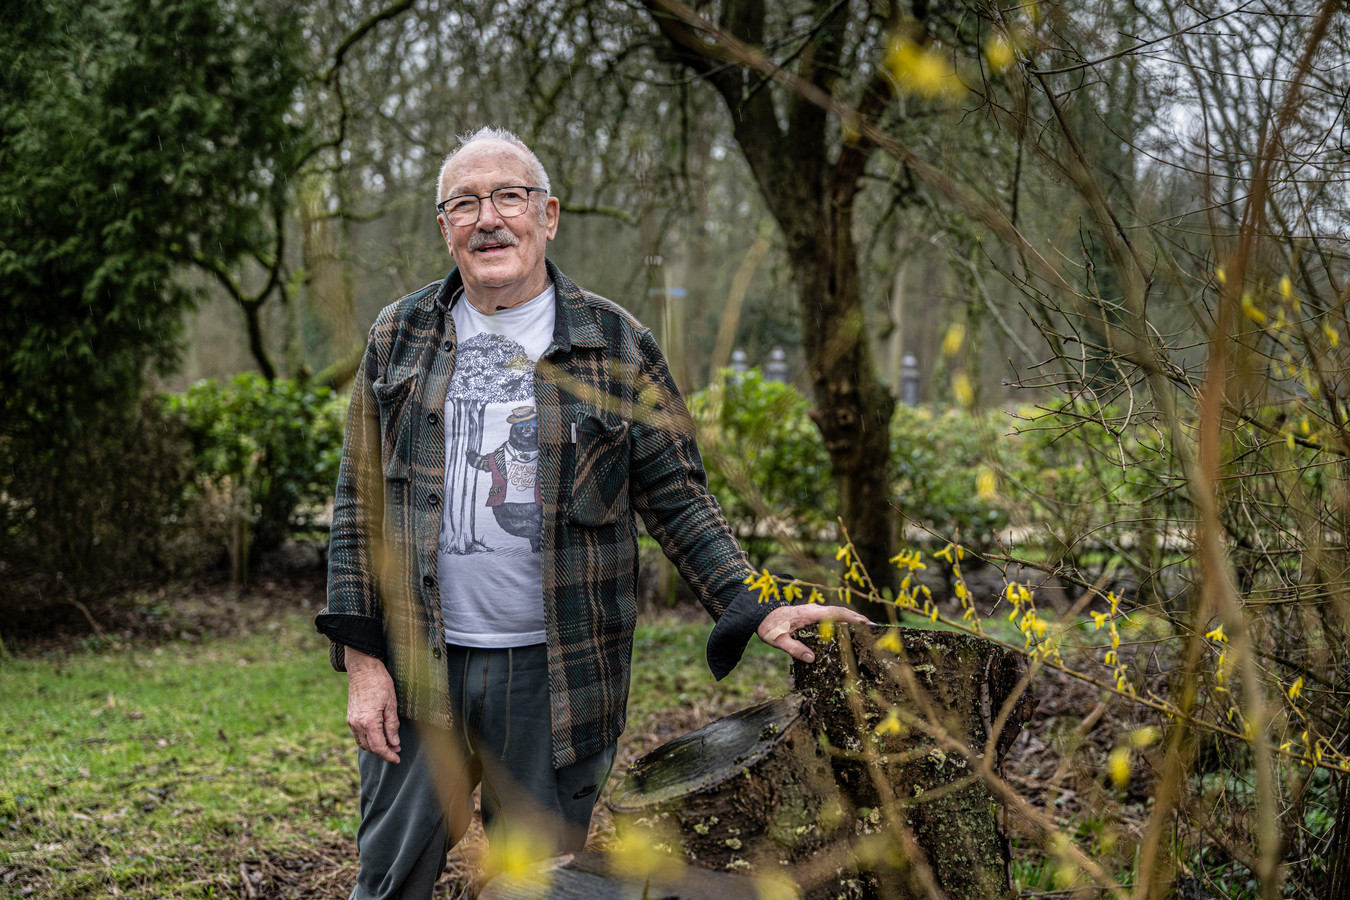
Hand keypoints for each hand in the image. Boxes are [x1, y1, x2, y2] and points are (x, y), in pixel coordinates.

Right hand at [345, 647, 401, 762]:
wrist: (363, 669)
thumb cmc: (379, 683)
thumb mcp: (391, 704)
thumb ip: (392, 726)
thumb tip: (394, 743)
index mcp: (368, 722)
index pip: (378, 747)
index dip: (388, 755)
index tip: (397, 759)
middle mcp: (357, 724)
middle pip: (370, 747)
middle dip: (383, 751)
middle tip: (396, 749)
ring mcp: (351, 721)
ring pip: (362, 743)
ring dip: (375, 746)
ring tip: (389, 743)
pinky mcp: (350, 717)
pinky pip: (358, 735)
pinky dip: (368, 739)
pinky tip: (378, 735)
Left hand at [756, 604, 870, 663]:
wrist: (759, 614)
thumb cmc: (768, 627)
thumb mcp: (779, 640)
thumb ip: (794, 648)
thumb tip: (812, 659)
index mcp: (808, 614)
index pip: (834, 613)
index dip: (851, 618)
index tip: (865, 623)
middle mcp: (814, 610)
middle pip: (841, 612)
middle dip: (858, 619)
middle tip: (874, 628)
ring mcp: (814, 611)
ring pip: (837, 613)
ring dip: (852, 619)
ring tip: (868, 630)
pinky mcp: (812, 615)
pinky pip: (831, 616)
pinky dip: (843, 620)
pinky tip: (849, 630)